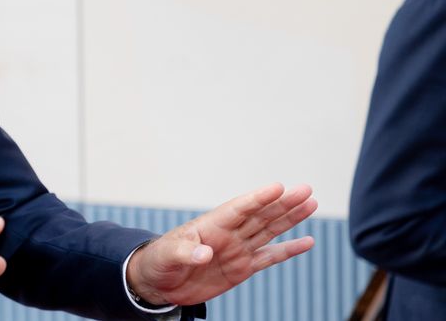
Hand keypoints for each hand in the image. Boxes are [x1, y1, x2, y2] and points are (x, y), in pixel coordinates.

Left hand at [126, 183, 316, 305]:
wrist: (160, 283)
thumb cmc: (159, 261)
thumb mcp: (167, 255)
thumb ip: (186, 252)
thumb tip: (205, 253)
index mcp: (210, 225)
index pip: (238, 208)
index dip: (258, 198)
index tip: (278, 187)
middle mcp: (228, 234)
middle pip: (260, 215)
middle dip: (283, 203)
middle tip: (305, 189)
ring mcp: (237, 249)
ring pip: (269, 230)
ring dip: (290, 218)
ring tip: (310, 203)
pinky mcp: (242, 268)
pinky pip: (270, 257)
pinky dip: (289, 250)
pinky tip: (307, 241)